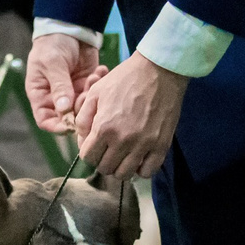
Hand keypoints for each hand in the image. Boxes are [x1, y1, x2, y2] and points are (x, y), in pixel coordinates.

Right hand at [26, 31, 100, 133]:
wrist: (69, 28)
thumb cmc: (53, 44)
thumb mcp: (53, 63)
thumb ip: (59, 86)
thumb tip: (64, 109)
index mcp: (41, 95)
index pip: (46, 120)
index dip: (57, 126)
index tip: (71, 125)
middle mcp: (57, 98)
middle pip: (69, 117)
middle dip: (80, 109)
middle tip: (87, 93)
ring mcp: (73, 92)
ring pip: (84, 107)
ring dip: (91, 94)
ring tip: (94, 76)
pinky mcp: (87, 85)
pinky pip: (95, 93)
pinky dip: (99, 84)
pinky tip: (100, 70)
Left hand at [74, 55, 188, 182]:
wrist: (159, 70)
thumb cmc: (126, 78)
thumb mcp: (96, 92)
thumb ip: (83, 119)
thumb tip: (83, 140)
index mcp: (104, 127)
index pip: (88, 157)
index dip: (88, 151)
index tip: (94, 143)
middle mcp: (123, 139)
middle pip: (105, 168)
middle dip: (102, 160)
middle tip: (108, 148)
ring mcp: (144, 144)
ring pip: (124, 174)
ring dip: (120, 167)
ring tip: (123, 154)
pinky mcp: (161, 145)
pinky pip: (148, 172)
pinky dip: (141, 169)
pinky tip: (139, 157)